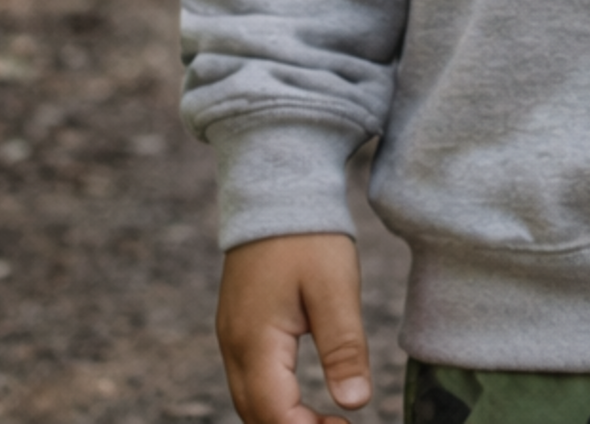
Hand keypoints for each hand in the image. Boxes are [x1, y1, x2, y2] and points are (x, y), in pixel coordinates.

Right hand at [217, 232, 373, 423]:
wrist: (277, 189)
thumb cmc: (308, 236)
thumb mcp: (334, 289)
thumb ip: (344, 348)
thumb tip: (357, 402)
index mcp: (255, 343)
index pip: (275, 415)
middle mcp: (235, 347)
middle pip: (256, 416)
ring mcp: (232, 337)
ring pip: (250, 401)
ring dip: (284, 420)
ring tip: (328, 422)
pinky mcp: (239, 326)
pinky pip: (249, 380)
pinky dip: (274, 400)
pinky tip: (303, 399)